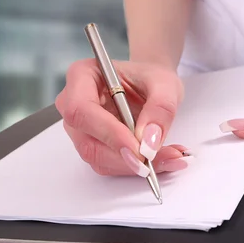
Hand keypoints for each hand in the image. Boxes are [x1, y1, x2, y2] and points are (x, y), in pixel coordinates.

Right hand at [56, 58, 190, 176]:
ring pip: (98, 158)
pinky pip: (109, 165)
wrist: (150, 85)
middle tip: (159, 158)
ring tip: (170, 156)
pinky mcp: (93, 145)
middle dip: (125, 157)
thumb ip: (160, 108)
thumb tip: (149, 142)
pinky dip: (136, 166)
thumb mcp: (165, 83)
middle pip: (87, 141)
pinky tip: (160, 158)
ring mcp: (80, 128)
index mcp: (82, 75)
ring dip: (134, 165)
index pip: (82, 110)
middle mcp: (73, 103)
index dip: (108, 132)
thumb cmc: (150, 77)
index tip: (138, 148)